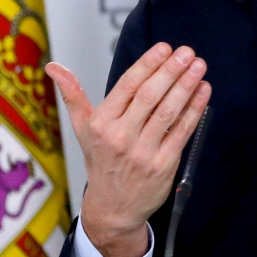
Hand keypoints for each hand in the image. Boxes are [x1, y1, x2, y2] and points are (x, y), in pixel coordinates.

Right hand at [45, 43, 210, 256]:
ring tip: (199, 65)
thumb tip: (53, 66)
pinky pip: (182, 131)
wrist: (112, 208)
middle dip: (171, 71)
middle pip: (150, 96)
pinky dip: (195, 109)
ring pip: (168, 112)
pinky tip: (203, 91)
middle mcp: (120, 137)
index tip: (165, 48)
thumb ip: (72, 94)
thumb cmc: (101, 161)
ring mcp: (143, 152)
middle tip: (186, 52)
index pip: (127, 86)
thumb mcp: (81, 128)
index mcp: (101, 123)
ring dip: (186, 86)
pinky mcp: (163, 165)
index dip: (147, 65)